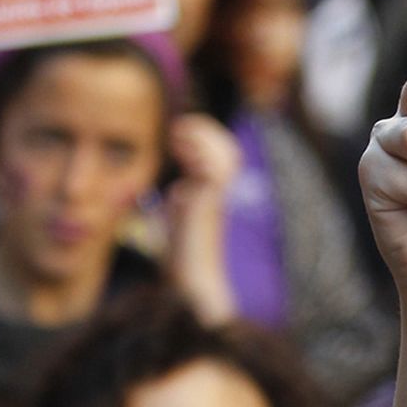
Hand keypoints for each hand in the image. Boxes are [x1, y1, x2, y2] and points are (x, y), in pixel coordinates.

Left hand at [163, 113, 240, 324]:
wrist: (192, 281)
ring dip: (202, 137)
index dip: (203, 138)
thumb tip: (178, 190)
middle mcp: (220, 193)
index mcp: (214, 194)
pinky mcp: (210, 204)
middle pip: (229, 149)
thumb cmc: (183, 257)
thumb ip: (182, 202)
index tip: (177, 132)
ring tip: (179, 131)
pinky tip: (179, 148)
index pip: (221, 156)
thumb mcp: (178, 220)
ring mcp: (218, 198)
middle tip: (179, 126)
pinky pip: (213, 169)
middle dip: (206, 131)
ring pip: (226, 154)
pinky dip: (198, 152)